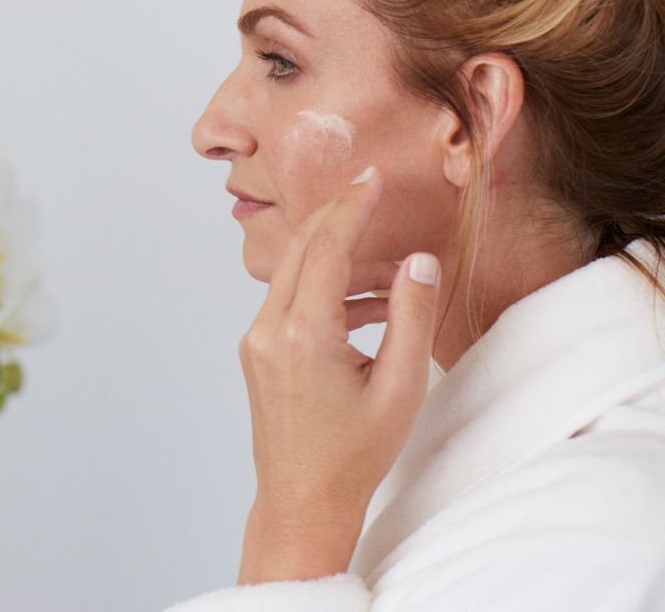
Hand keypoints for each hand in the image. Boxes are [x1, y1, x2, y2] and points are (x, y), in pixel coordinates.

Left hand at [237, 165, 441, 579]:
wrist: (302, 500)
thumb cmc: (354, 455)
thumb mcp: (400, 388)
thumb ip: (410, 318)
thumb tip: (419, 261)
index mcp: (303, 335)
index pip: (324, 246)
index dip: (350, 206)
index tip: (371, 175)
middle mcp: (269, 330)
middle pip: (301, 249)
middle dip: (337, 215)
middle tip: (371, 190)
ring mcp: (257, 341)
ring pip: (294, 274)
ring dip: (338, 259)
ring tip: (395, 273)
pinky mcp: (258, 351)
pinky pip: (290, 301)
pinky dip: (326, 290)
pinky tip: (370, 307)